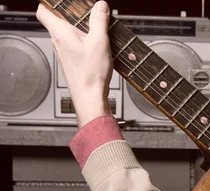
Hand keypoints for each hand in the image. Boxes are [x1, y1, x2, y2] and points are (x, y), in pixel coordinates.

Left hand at [37, 1, 112, 126]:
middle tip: (89, 14)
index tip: (66, 4)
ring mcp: (63, 52)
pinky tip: (97, 46)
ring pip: (67, 33)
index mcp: (60, 32)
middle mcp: (58, 41)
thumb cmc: (89, 74)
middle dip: (72, 15)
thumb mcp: (99, 42)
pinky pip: (73, 45)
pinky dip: (84, 41)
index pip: (43, 10)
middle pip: (57, 20)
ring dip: (80, 29)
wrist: (89, 97)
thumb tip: (100, 6)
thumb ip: (99, 21)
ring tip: (96, 30)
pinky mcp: (71, 61)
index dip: (51, 3)